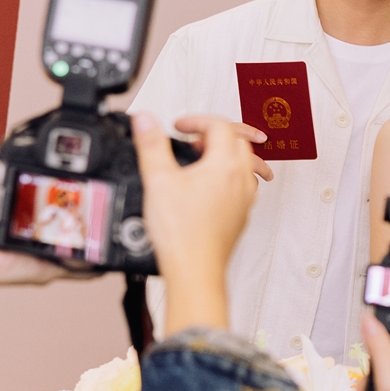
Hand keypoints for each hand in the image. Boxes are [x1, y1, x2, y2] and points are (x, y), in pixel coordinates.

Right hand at [131, 112, 258, 333]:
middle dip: (213, 133)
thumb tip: (145, 120)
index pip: (220, 126)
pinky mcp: (239, 217)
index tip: (179, 125)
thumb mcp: (158, 180)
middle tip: (190, 139)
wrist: (194, 271)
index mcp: (225, 165)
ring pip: (243, 164)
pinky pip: (240, 186)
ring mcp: (243, 200)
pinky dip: (225, 177)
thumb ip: (151, 145)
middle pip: (237, 142)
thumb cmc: (181, 234)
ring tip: (199, 160)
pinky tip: (205, 187)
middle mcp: (241, 180)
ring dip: (222, 154)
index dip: (197, 119)